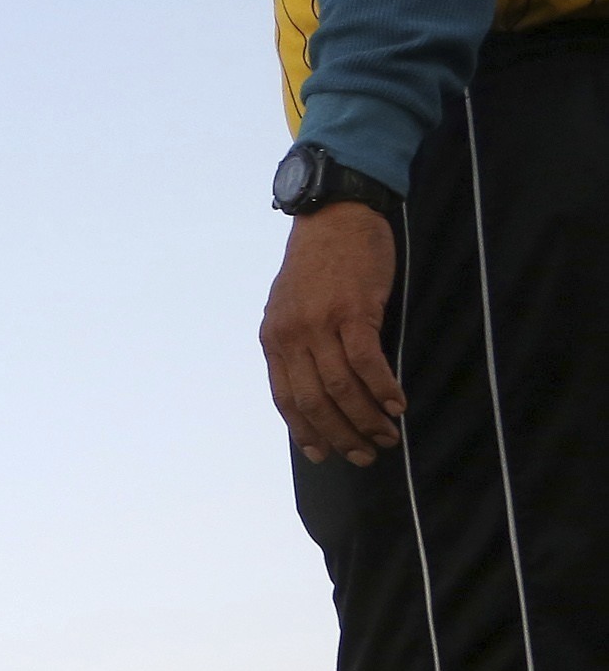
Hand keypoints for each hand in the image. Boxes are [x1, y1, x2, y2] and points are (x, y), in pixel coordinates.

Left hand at [260, 202, 404, 464]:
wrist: (334, 215)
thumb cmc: (319, 263)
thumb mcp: (292, 306)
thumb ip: (298, 344)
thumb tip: (316, 387)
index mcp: (273, 338)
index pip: (285, 398)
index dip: (305, 431)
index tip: (324, 454)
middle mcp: (291, 335)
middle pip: (314, 400)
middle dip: (340, 434)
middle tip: (365, 454)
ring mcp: (320, 323)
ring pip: (341, 387)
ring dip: (366, 418)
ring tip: (387, 435)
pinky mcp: (353, 310)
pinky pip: (367, 361)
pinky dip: (382, 388)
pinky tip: (396, 404)